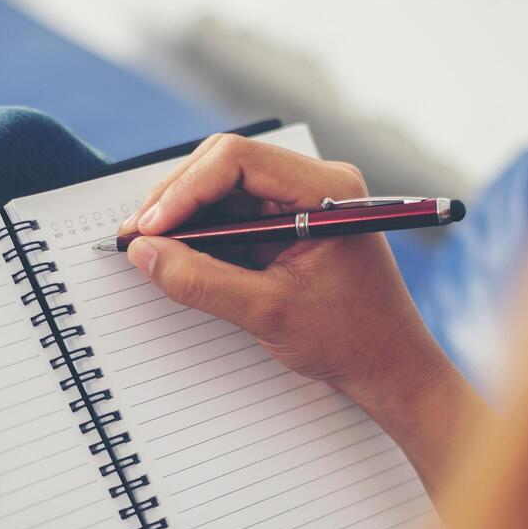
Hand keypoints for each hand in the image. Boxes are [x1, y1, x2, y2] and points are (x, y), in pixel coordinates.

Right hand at [120, 135, 476, 492]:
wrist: (391, 369)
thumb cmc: (351, 340)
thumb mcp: (268, 313)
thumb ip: (202, 281)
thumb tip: (145, 254)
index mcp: (326, 188)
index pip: (237, 159)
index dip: (184, 190)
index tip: (150, 229)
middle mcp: (315, 183)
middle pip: (225, 165)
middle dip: (176, 199)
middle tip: (136, 237)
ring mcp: (302, 203)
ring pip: (224, 189)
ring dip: (183, 216)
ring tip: (146, 247)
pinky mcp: (290, 226)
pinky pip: (234, 215)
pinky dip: (200, 233)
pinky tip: (174, 255)